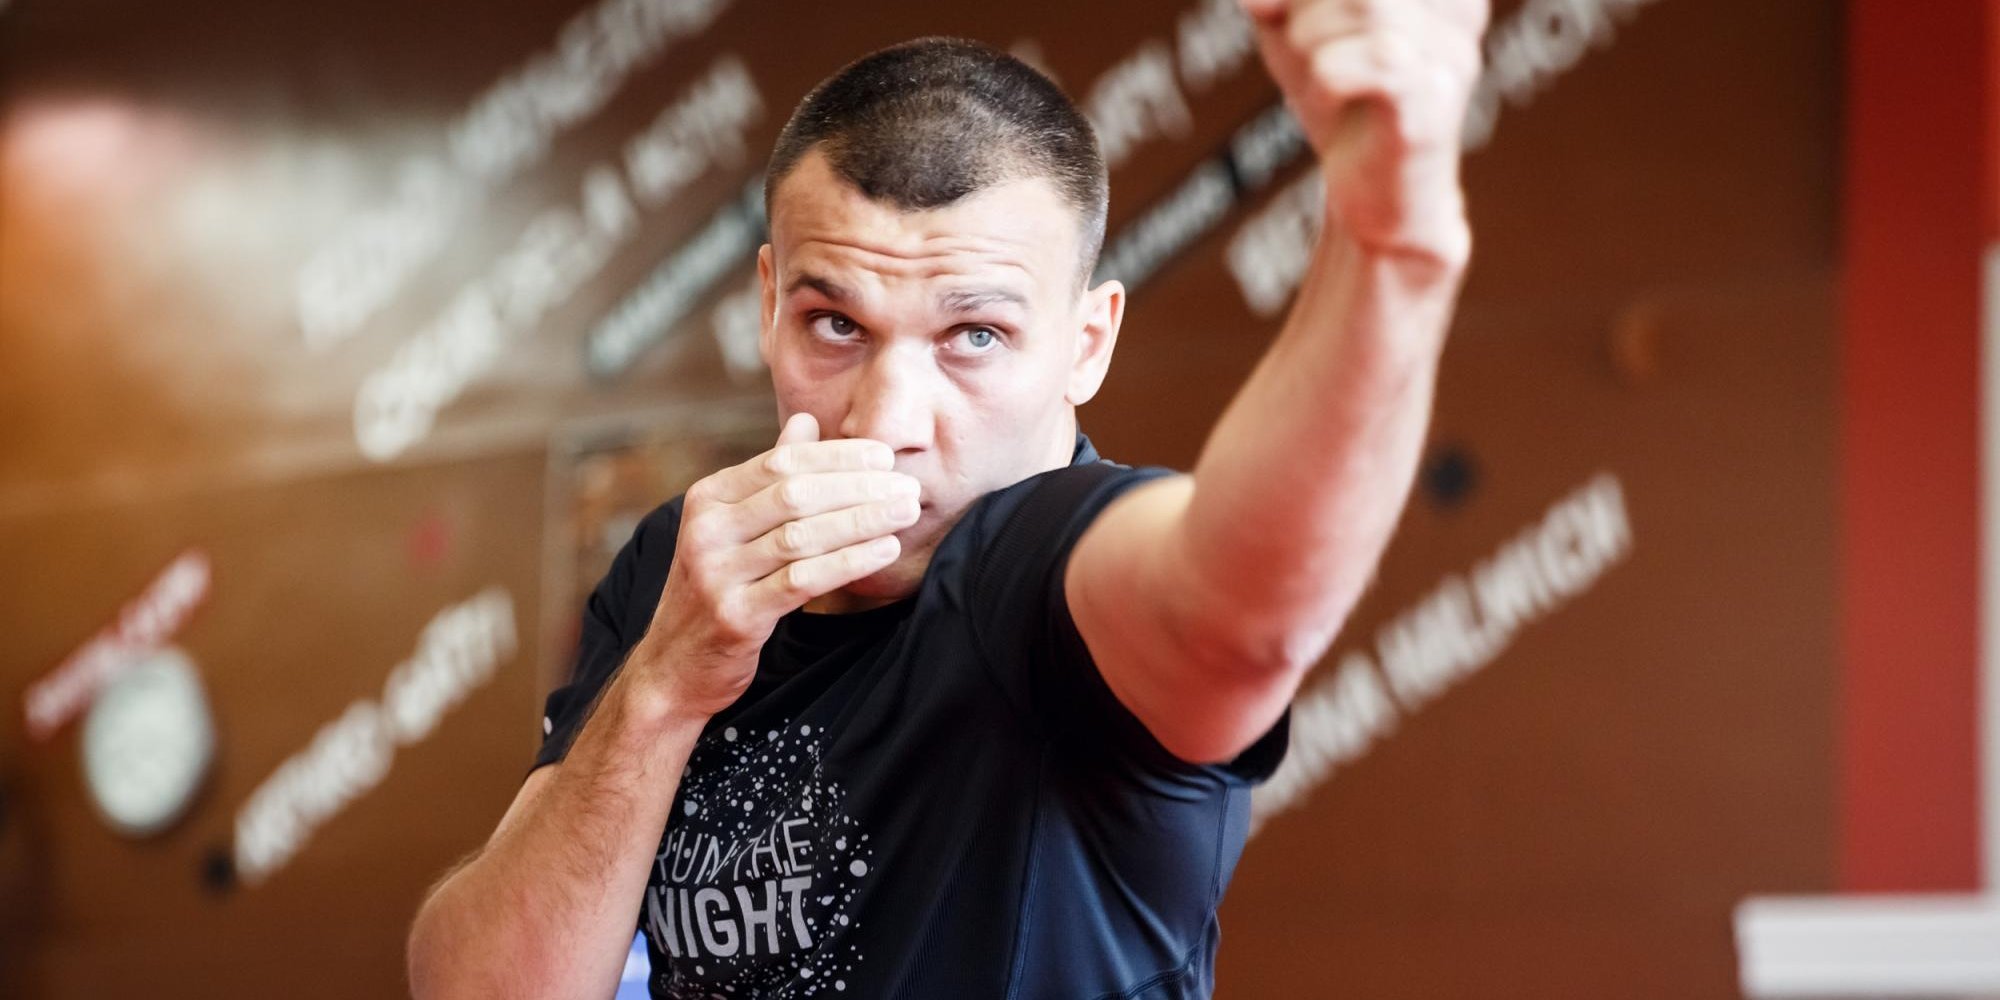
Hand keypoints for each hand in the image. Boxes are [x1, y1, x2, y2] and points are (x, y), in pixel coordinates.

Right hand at [626, 413, 919, 718]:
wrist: (674, 667)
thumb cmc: (716, 589)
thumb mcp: (732, 527)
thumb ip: (768, 477)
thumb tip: (805, 421)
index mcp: (708, 498)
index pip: (781, 462)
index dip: (837, 456)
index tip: (884, 457)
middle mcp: (707, 530)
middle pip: (796, 495)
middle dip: (859, 487)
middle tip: (907, 486)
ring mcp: (717, 573)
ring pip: (803, 536)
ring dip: (863, 520)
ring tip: (906, 511)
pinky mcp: (735, 615)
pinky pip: (803, 581)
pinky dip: (849, 561)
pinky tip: (885, 550)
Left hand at [1240, 0, 1487, 262]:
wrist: (1372, 202)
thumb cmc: (1342, 108)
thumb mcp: (1295, 34)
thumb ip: (1278, 1)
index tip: (1276, 7)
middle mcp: (1458, 9)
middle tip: (1291, 30)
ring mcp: (1450, 55)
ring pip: (1369, 3)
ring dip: (1311, 34)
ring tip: (1312, 66)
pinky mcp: (1432, 105)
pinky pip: (1372, 62)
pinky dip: (1326, 74)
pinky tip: (1327, 95)